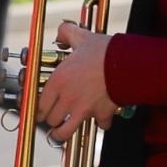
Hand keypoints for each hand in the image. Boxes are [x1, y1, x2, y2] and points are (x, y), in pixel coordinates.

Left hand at [37, 22, 118, 139]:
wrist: (127, 63)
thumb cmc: (104, 51)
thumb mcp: (82, 37)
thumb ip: (67, 33)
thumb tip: (61, 33)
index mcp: (58, 82)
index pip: (39, 105)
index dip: (39, 109)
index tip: (40, 110)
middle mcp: (67, 98)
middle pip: (50, 120)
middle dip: (51, 120)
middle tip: (54, 118)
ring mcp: (83, 109)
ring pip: (65, 131)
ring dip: (64, 133)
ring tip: (63, 132)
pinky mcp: (101, 113)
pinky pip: (99, 125)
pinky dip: (101, 123)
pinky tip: (102, 118)